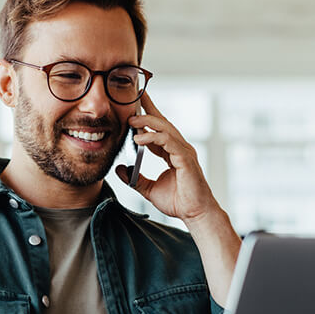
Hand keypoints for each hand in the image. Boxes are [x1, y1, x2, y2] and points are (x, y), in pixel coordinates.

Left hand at [115, 92, 221, 222]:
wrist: (195, 214)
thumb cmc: (179, 201)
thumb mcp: (149, 189)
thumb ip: (135, 178)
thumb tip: (119, 169)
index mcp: (172, 152)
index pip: (158, 129)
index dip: (147, 115)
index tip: (134, 104)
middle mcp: (179, 148)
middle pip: (163, 122)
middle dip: (148, 108)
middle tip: (133, 99)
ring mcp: (184, 151)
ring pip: (165, 128)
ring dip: (147, 121)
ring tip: (131, 120)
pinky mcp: (185, 158)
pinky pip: (168, 141)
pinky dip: (153, 137)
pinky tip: (139, 138)